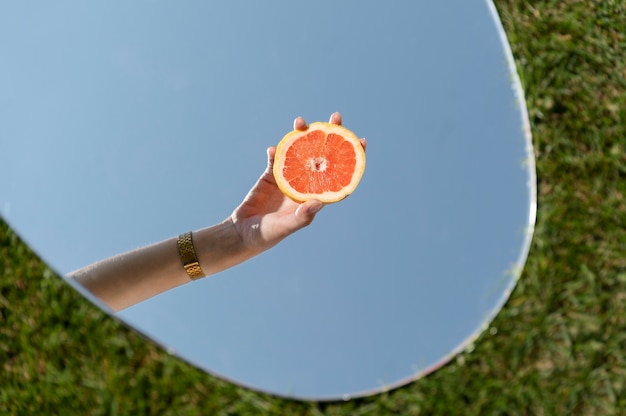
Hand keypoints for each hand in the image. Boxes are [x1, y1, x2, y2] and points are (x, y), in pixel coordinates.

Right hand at [230, 112, 366, 252]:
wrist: (244, 233)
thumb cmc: (269, 234)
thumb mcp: (286, 227)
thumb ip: (302, 217)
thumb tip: (320, 201)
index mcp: (315, 196)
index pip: (339, 174)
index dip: (351, 158)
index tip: (361, 141)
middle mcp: (306, 184)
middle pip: (322, 156)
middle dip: (329, 135)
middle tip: (335, 116)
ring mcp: (289, 178)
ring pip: (300, 151)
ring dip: (301, 135)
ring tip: (300, 121)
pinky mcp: (271, 175)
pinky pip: (276, 159)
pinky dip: (276, 152)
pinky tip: (273, 149)